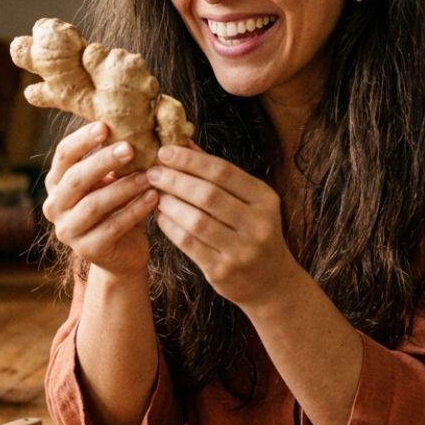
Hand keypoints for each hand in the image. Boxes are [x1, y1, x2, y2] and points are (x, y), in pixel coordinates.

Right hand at [42, 122, 158, 277]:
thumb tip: (136, 124)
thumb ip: (115, 159)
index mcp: (57, 183)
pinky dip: (135, 211)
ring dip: (123, 187)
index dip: (82, 140)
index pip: (63, 155)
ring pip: (93, 204)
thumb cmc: (118, 206)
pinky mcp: (87, 250)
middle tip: (130, 148)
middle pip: (76, 178)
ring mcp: (67, 230)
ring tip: (149, 175)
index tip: (106, 126)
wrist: (123, 252)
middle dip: (103, 161)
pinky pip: (112, 227)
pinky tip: (153, 197)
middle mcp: (54, 206)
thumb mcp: (112, 180)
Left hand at [147, 144, 296, 307]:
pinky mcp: (223, 271)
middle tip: (153, 171)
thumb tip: (185, 142)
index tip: (165, 152)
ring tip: (154, 193)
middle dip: (175, 180)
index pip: (223, 171)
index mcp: (265, 199)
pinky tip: (160, 215)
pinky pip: (189, 243)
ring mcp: (242, 249)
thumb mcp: (248, 201)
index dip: (190, 160)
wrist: (271, 283)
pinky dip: (170, 226)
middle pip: (208, 195)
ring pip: (196, 220)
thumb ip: (218, 174)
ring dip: (169, 203)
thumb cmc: (253, 232)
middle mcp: (258, 223)